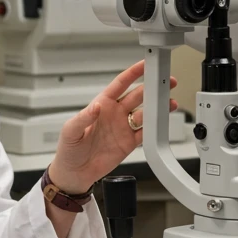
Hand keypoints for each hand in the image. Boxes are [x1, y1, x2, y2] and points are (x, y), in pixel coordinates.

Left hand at [48, 60, 177, 193]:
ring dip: (157, 108)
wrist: (75, 173)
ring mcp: (124, 127)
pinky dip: (155, 128)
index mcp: (102, 104)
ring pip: (145, 113)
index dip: (133, 73)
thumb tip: (96, 106)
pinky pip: (146, 132)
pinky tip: (161, 123)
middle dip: (152, 87)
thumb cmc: (68, 149)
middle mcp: (115, 113)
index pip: (120, 84)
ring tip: (169, 103)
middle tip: (165, 82)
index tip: (145, 64)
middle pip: (138, 95)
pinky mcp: (129, 142)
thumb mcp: (71, 130)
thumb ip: (84, 117)